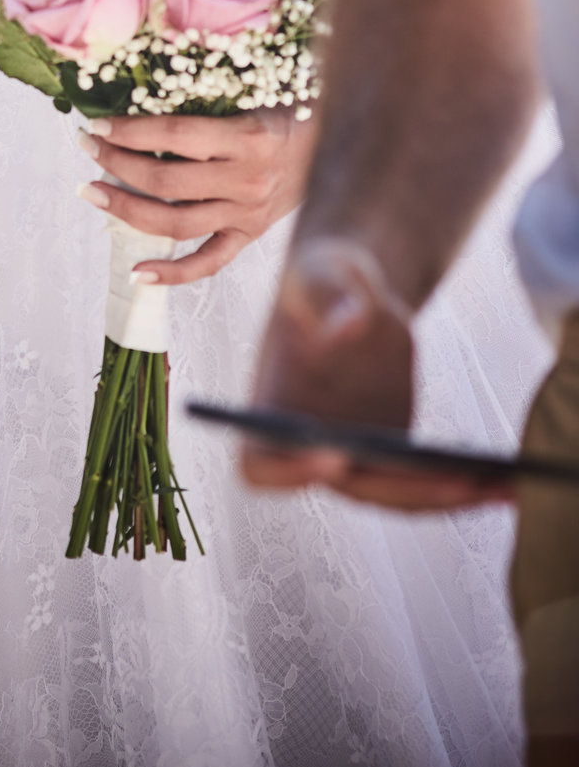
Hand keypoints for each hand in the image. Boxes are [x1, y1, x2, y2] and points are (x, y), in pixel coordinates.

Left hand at [76, 107, 315, 282]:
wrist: (346, 144)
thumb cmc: (294, 111)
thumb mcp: (256, 95)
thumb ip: (208, 103)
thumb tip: (142, 97)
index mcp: (250, 137)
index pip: (174, 135)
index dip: (130, 131)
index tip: (98, 126)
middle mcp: (248, 180)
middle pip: (165, 179)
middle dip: (117, 163)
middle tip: (87, 149)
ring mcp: (249, 213)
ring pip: (176, 223)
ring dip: (126, 210)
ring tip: (93, 193)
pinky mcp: (252, 235)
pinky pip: (209, 262)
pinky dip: (173, 274)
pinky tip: (137, 274)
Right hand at [242, 239, 513, 508]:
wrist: (354, 292)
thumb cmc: (324, 277)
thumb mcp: (321, 270)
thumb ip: (328, 293)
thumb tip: (348, 327)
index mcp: (270, 403)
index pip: (261, 462)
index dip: (288, 469)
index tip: (331, 452)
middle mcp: (304, 439)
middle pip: (347, 485)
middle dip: (400, 487)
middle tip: (454, 477)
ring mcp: (350, 450)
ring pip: (393, 494)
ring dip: (444, 496)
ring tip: (497, 485)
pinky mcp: (390, 451)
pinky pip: (423, 482)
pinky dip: (463, 486)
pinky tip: (506, 481)